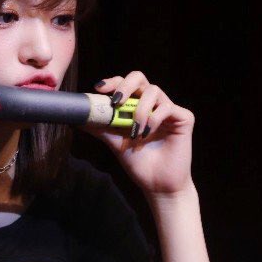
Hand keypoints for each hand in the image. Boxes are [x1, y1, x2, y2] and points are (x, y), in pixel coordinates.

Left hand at [77, 71, 194, 195]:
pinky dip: (154, 118)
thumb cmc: (138, 162)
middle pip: (140, 77)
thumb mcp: (114, 142)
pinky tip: (147, 133)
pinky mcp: (184, 117)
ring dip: (140, 109)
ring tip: (134, 131)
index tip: (99, 89)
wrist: (157, 184)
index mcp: (136, 105)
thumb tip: (77, 118)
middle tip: (116, 101)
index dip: (113, 82)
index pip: (125, 84)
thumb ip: (100, 127)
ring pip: (153, 91)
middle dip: (125, 85)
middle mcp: (153, 103)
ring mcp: (168, 109)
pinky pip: (167, 107)